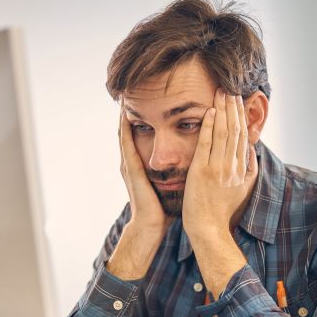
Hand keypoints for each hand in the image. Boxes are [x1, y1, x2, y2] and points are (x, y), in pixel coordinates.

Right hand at [107, 102, 170, 279]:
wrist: (150, 226)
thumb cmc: (163, 209)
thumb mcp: (170, 183)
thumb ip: (175, 169)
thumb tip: (192, 158)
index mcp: (142, 164)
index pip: (140, 135)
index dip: (142, 116)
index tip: (148, 98)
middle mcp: (132, 161)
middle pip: (130, 129)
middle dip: (130, 111)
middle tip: (131, 89)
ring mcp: (129, 164)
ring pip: (125, 133)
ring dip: (124, 114)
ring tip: (126, 95)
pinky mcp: (130, 169)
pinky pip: (126, 144)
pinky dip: (124, 128)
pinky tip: (125, 114)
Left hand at [182, 90, 257, 240]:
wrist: (209, 230)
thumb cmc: (224, 212)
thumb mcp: (244, 189)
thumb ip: (249, 168)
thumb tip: (251, 148)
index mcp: (242, 170)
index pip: (242, 137)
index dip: (241, 116)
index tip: (239, 101)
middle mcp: (231, 167)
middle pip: (234, 130)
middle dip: (233, 108)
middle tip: (230, 89)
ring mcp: (217, 168)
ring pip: (222, 133)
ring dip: (221, 111)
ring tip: (220, 93)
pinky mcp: (201, 172)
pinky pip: (206, 144)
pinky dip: (208, 127)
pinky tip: (209, 112)